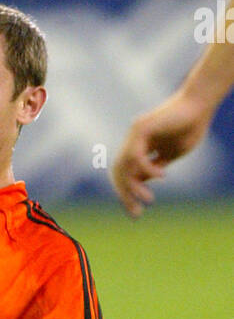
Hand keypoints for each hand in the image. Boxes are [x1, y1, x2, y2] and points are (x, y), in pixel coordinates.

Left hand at [111, 90, 214, 216]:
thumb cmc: (190, 126)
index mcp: (140, 146)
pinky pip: (137, 155)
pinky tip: (162, 175)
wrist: (199, 105)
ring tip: (147, 200)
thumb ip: (156, 166)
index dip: (128, 192)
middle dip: (125, 194)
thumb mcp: (171, 153)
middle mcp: (133, 140)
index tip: (136, 211)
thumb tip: (141, 182)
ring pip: (124, 166)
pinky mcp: (142, 128)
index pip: (126, 173)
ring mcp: (135, 133)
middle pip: (119, 172)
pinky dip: (148, 168)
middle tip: (136, 213)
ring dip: (133, 186)